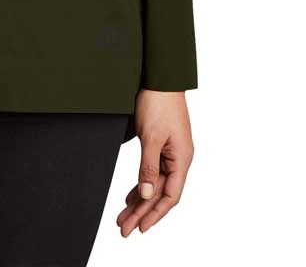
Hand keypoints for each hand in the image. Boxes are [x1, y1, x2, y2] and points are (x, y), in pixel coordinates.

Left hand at [117, 88, 193, 236]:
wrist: (160, 76)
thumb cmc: (159, 102)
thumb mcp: (151, 136)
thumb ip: (148, 167)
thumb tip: (147, 194)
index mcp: (182, 158)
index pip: (170, 195)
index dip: (155, 213)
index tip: (139, 228)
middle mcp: (179, 158)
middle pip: (161, 193)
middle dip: (143, 212)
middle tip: (124, 228)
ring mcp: (171, 152)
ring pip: (155, 183)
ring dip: (140, 200)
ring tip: (123, 216)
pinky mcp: (162, 145)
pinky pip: (153, 171)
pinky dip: (141, 184)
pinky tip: (132, 195)